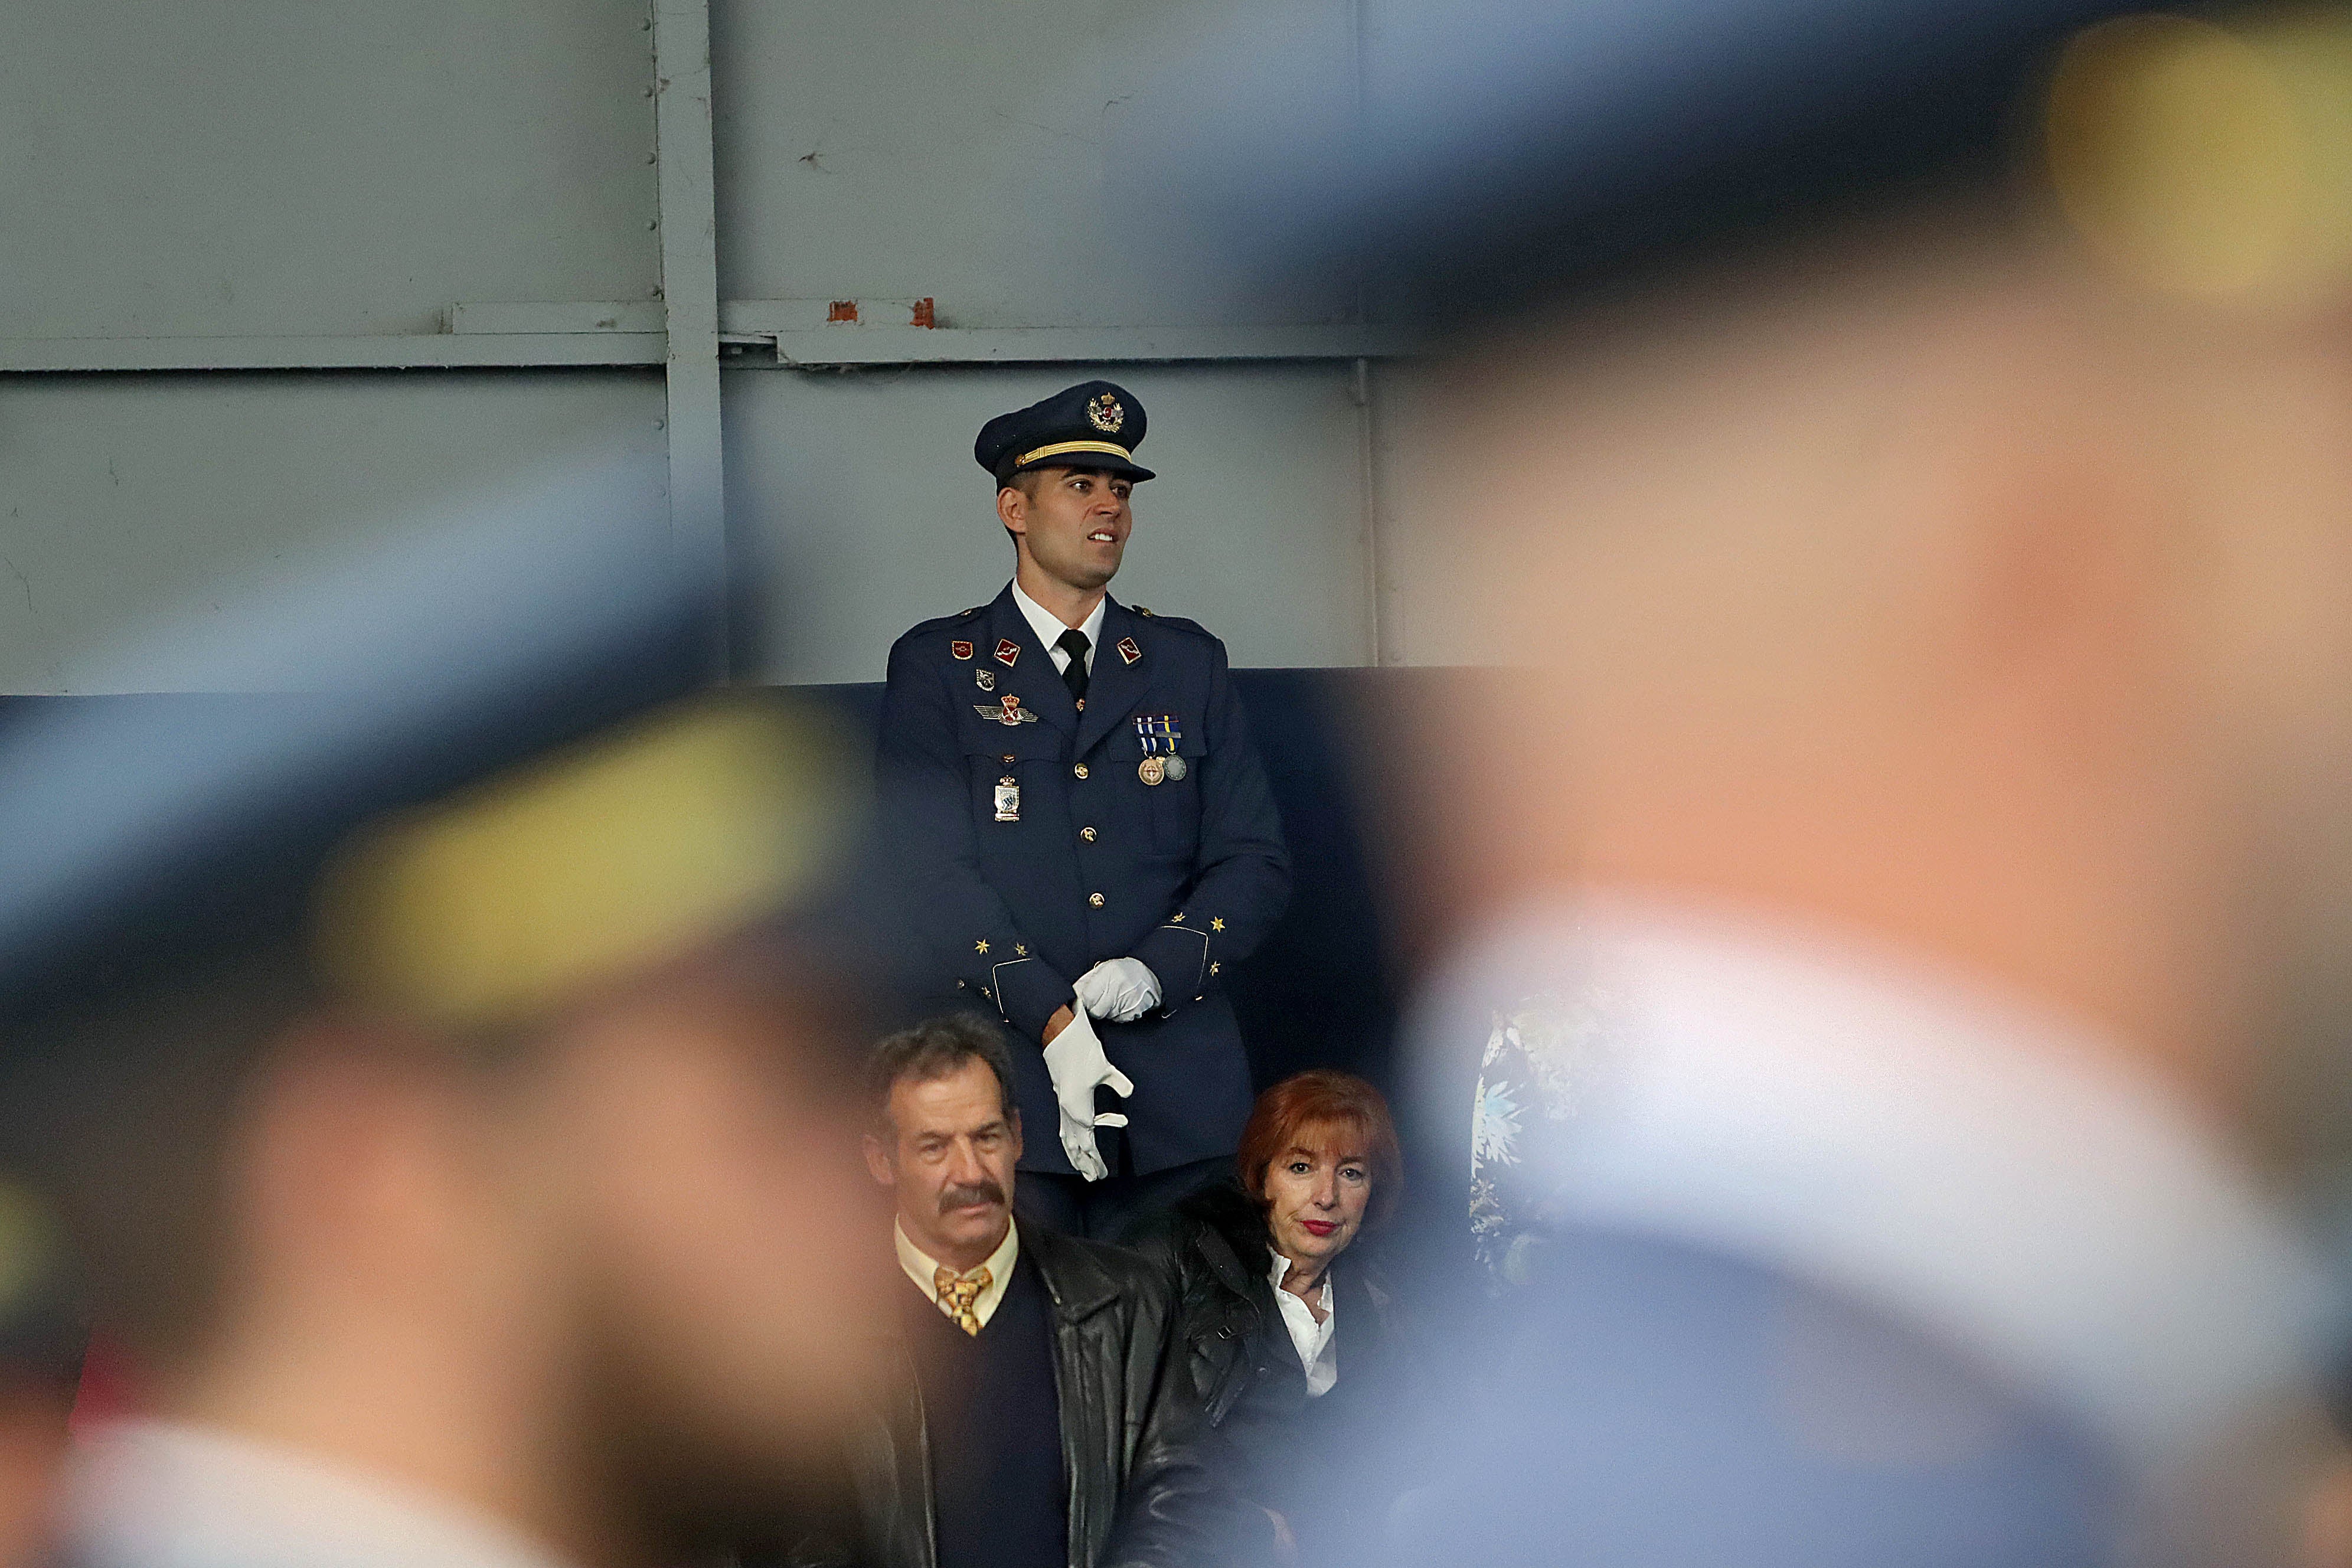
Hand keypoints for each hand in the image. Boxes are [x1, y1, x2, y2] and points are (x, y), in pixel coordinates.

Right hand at [1040, 1005, 1132, 1181]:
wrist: (1060, 1038)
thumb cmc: (1083, 1052)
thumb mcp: (1105, 1068)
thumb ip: (1118, 1082)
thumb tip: (1128, 1092)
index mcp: (1079, 1110)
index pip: (1088, 1144)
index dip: (1095, 1160)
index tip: (1102, 1173)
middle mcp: (1068, 1113)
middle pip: (1076, 1146)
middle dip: (1085, 1163)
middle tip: (1094, 1178)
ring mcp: (1063, 1107)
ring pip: (1067, 1139)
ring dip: (1074, 1155)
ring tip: (1081, 1168)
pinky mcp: (1061, 1100)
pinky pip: (1064, 1128)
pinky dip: (1068, 1140)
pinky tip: (1071, 1144)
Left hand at [1073, 957, 1161, 1021]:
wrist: (1150, 974)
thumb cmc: (1124, 970)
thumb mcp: (1104, 969)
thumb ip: (1088, 981)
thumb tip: (1075, 993)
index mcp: (1110, 974)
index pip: (1088, 997)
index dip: (1083, 1002)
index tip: (1082, 1002)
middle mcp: (1120, 987)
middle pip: (1097, 1011)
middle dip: (1094, 1009)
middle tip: (1097, 1002)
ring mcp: (1129, 1001)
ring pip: (1107, 1016)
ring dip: (1107, 1011)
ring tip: (1113, 999)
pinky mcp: (1135, 1011)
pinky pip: (1119, 1018)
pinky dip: (1118, 1014)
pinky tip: (1122, 1003)